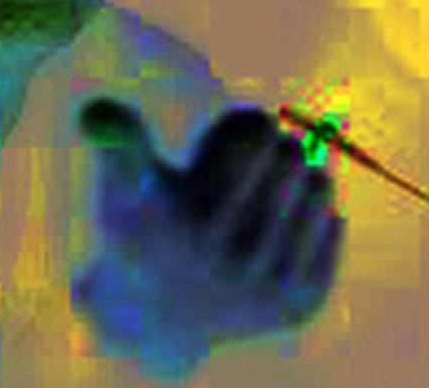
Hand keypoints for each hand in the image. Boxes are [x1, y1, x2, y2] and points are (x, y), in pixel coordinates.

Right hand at [72, 98, 343, 381]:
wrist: (157, 316)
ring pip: (318, 187)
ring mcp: (266, 286)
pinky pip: (333, 224)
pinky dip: (311, 217)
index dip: (247, 125)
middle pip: (290, 154)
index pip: (255, 133)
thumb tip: (95, 111)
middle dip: (273, 148)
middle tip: (251, 162)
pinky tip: (279, 227)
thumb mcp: (121, 183)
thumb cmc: (140, 226)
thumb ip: (115, 140)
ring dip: (296, 177)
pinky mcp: (299, 305)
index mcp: (185, 218)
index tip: (236, 134)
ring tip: (268, 190)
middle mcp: (227, 259)